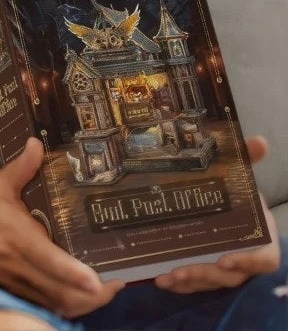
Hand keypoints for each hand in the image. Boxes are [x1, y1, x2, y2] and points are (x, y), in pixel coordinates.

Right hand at [0, 138, 123, 317]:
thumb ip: (22, 167)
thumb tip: (37, 143)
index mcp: (19, 238)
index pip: (49, 259)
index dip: (73, 273)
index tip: (97, 280)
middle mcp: (21, 266)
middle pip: (61, 293)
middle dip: (93, 295)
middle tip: (118, 283)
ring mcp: (19, 284)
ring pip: (57, 305)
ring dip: (84, 304)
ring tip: (107, 292)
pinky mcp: (15, 294)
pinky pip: (46, 309)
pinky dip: (66, 308)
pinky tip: (82, 299)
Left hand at [155, 136, 280, 293]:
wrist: (227, 204)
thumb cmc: (236, 193)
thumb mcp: (241, 175)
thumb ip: (247, 160)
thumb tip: (260, 140)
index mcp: (260, 237)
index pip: (264, 259)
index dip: (248, 262)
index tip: (225, 260)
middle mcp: (244, 257)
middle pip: (231, 275)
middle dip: (206, 274)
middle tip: (183, 270)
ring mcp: (225, 268)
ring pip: (211, 282)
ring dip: (190, 281)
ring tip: (167, 277)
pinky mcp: (207, 270)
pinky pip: (196, 283)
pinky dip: (180, 284)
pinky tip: (160, 279)